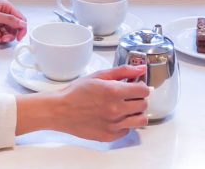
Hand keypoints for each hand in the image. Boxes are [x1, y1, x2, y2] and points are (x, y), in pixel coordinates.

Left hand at [0, 0, 26, 42]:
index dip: (21, 28)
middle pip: (14, 27)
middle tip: (2, 39)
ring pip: (6, 32)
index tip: (19, 37)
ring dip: (1, 37)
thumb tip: (22, 23)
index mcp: (4, 6)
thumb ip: (9, 20)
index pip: (20, 18)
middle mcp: (2, 12)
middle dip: (9, 35)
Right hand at [15, 64, 149, 141]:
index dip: (141, 86)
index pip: (143, 91)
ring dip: (136, 113)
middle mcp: (115, 109)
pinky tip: (115, 117)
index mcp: (113, 91)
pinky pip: (127, 130)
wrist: (61, 110)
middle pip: (143, 105)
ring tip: (127, 108)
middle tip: (129, 96)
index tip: (136, 86)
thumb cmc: (76, 92)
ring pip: (140, 120)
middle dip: (139, 98)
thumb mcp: (98, 76)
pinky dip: (125, 123)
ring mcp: (113, 125)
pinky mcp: (109, 136)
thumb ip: (122, 71)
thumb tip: (140, 69)